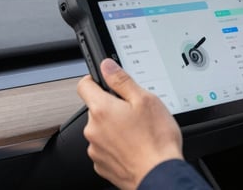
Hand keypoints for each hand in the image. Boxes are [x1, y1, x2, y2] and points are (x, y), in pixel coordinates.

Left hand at [76, 59, 183, 189]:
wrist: (159, 175)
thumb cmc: (155, 140)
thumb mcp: (145, 100)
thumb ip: (122, 80)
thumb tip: (107, 66)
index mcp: (102, 110)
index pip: (84, 86)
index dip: (95, 80)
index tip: (106, 82)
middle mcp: (93, 130)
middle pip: (96, 109)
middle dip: (113, 107)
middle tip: (135, 112)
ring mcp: (96, 150)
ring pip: (102, 130)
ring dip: (115, 128)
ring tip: (138, 132)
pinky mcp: (101, 165)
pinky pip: (106, 148)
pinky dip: (117, 146)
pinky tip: (135, 147)